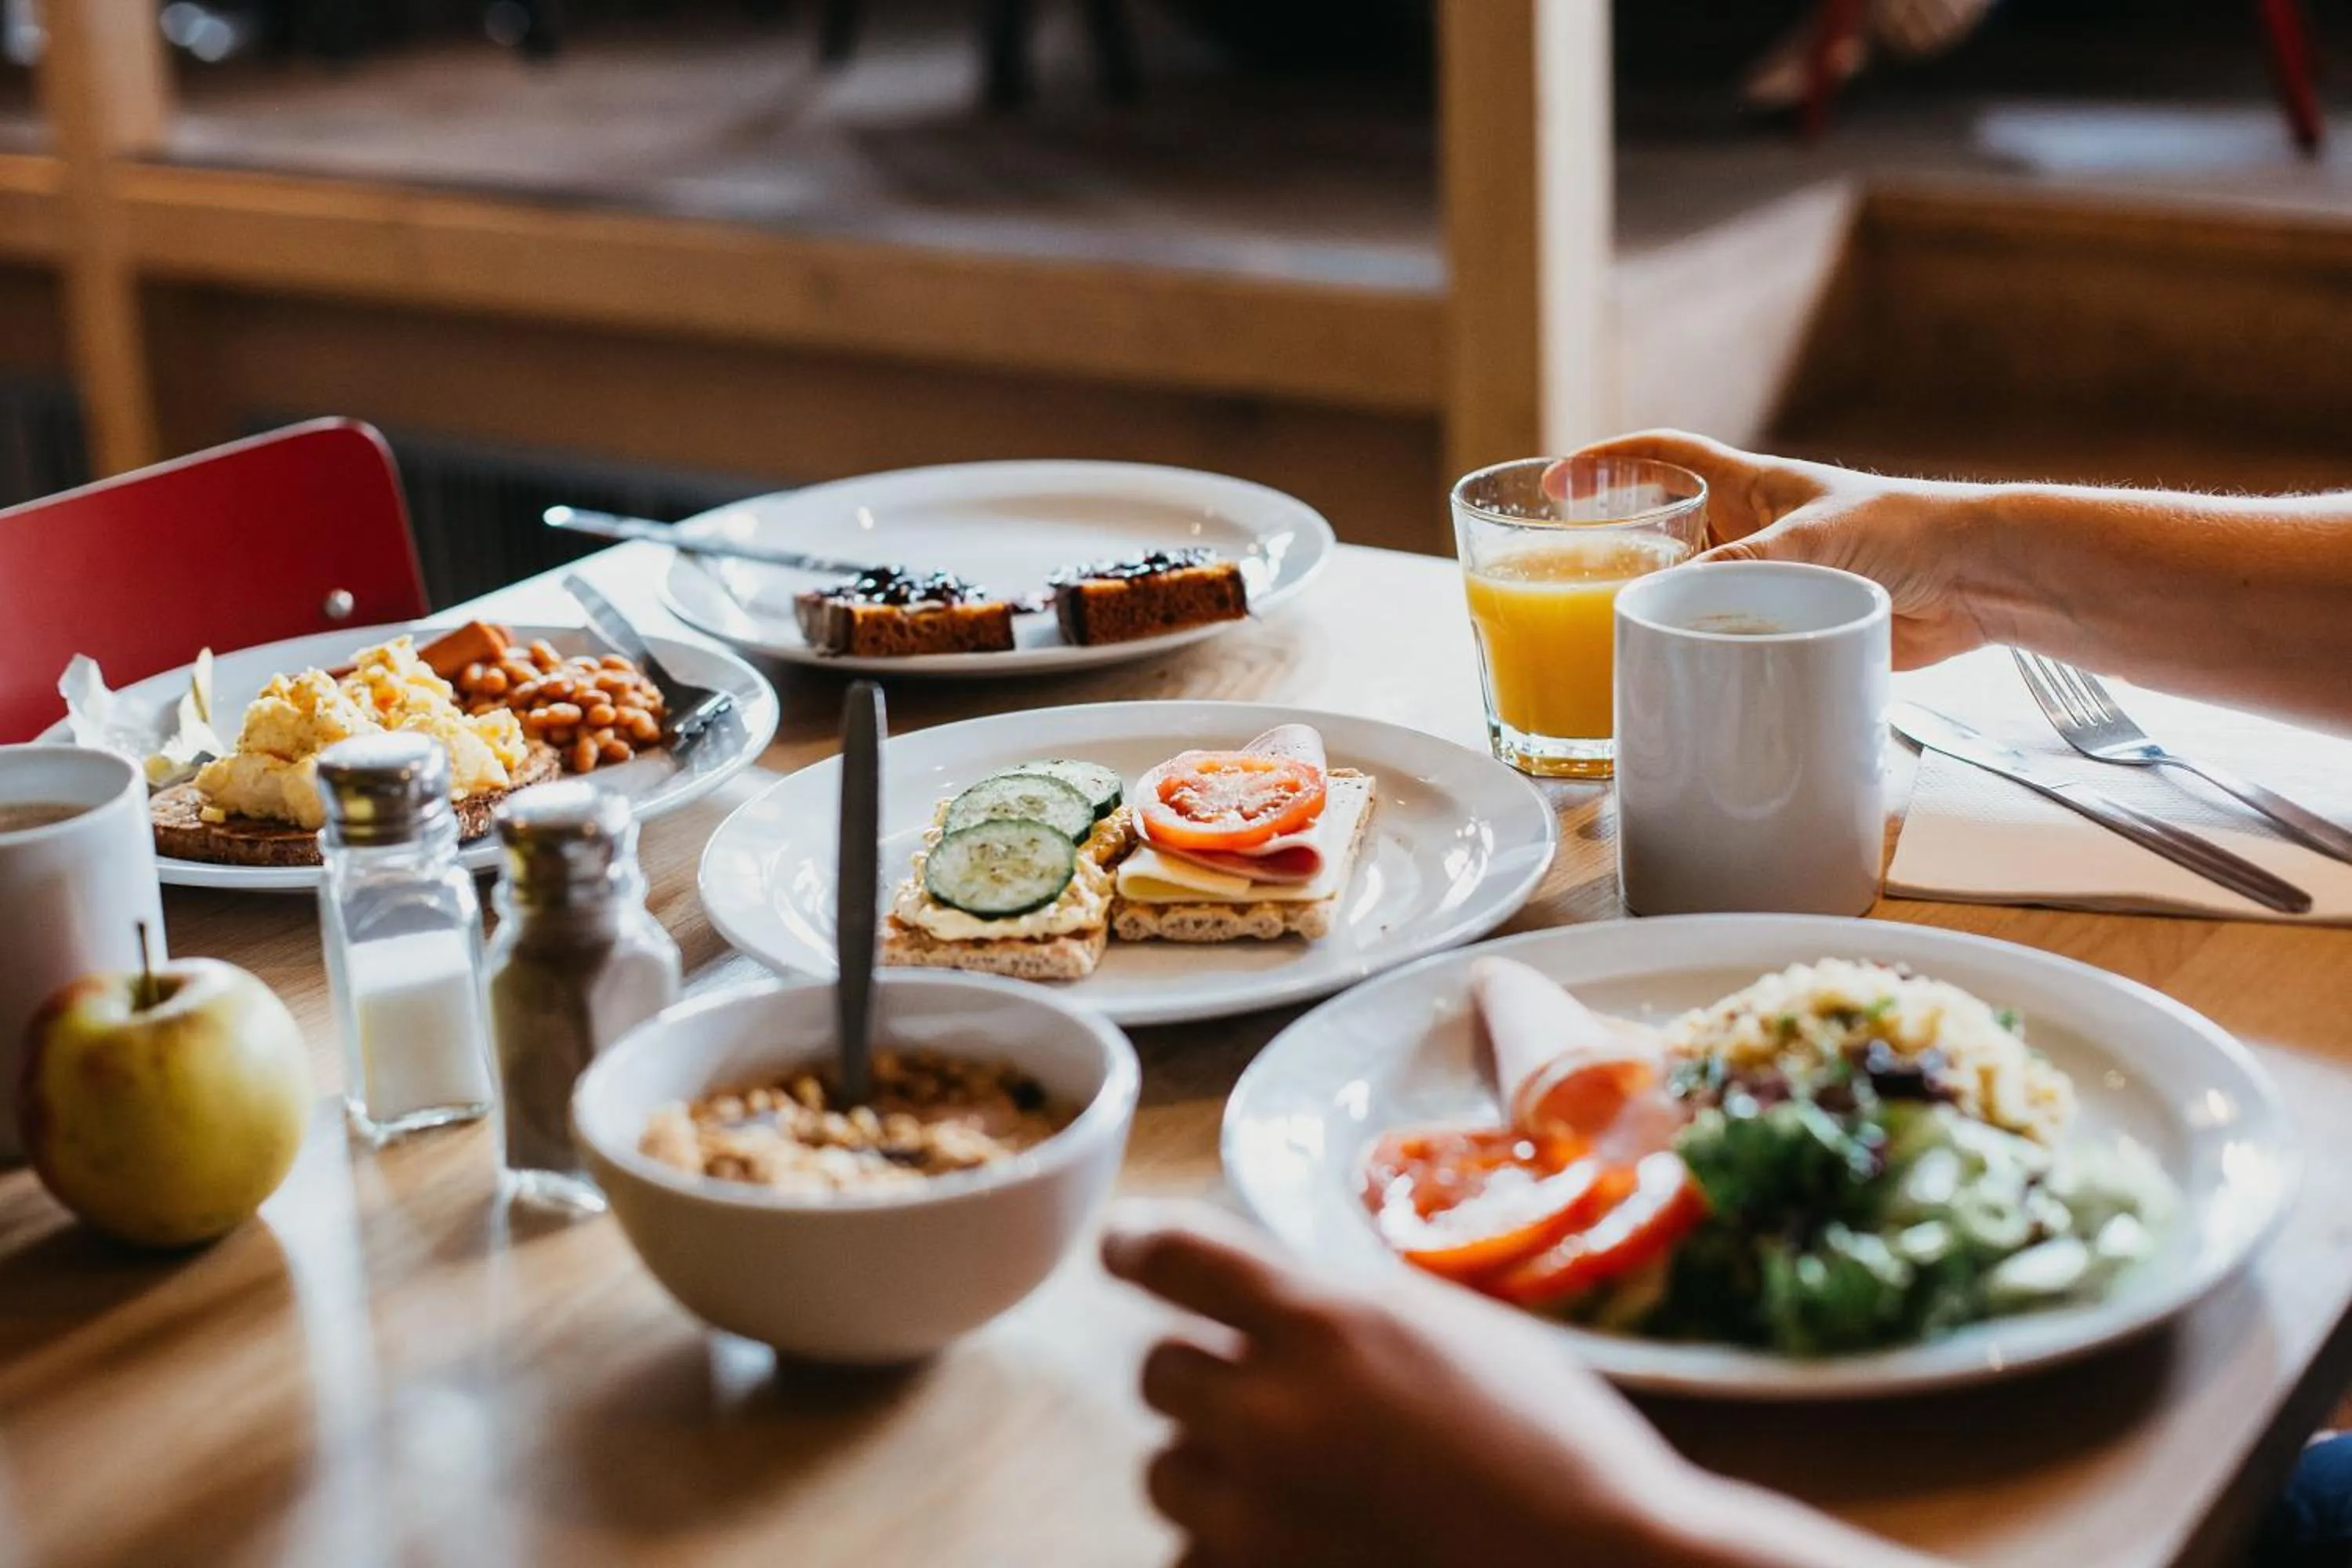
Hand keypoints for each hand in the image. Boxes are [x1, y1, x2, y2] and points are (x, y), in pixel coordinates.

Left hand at [1101, 1201, 1695, 1566]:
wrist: (1601, 1566)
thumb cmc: (1552, 1443)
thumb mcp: (1445, 1328)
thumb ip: (1339, 1309)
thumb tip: (1252, 1297)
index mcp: (1327, 1322)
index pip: (1173, 1255)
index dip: (1137, 1245)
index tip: (1124, 1250)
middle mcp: (1273, 1413)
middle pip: (1158, 1369)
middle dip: (1205, 1374)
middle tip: (1267, 1392)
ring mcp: (1260, 1518)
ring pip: (1164, 1469)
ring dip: (1210, 1464)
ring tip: (1291, 1476)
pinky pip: (1193, 1556)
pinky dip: (1228, 1546)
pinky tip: (1298, 1541)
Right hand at [1554, 431, 1996, 668]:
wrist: (1977, 581)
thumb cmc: (1909, 529)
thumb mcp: (1817, 539)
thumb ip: (1747, 566)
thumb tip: (1673, 601)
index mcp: (1752, 488)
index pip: (1663, 458)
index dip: (1607, 463)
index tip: (1557, 483)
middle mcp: (1752, 533)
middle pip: (1663, 532)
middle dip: (1616, 552)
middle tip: (1569, 584)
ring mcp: (1769, 582)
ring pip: (1691, 594)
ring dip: (1658, 614)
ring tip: (1609, 642)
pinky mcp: (1791, 628)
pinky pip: (1728, 642)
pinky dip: (1700, 659)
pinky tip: (1677, 680)